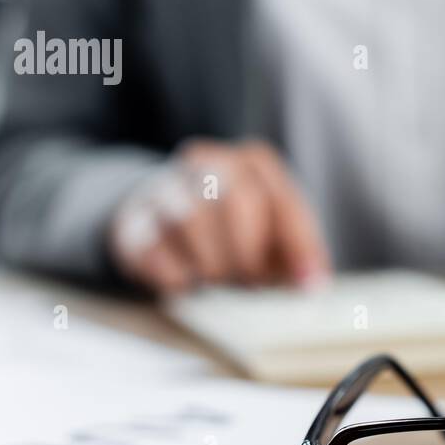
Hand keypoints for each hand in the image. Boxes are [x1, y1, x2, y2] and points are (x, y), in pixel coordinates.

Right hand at [108, 139, 330, 293]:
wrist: (163, 214)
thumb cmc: (235, 228)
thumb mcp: (274, 232)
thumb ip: (298, 251)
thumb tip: (313, 283)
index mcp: (253, 163)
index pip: (282, 201)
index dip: (298, 245)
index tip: (306, 283)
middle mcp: (208, 161)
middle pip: (238, 200)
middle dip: (250, 252)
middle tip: (251, 282)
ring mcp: (165, 186)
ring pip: (191, 220)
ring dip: (213, 265)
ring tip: (219, 279)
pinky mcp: (131, 220)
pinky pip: (153, 248)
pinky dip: (175, 274)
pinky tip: (185, 280)